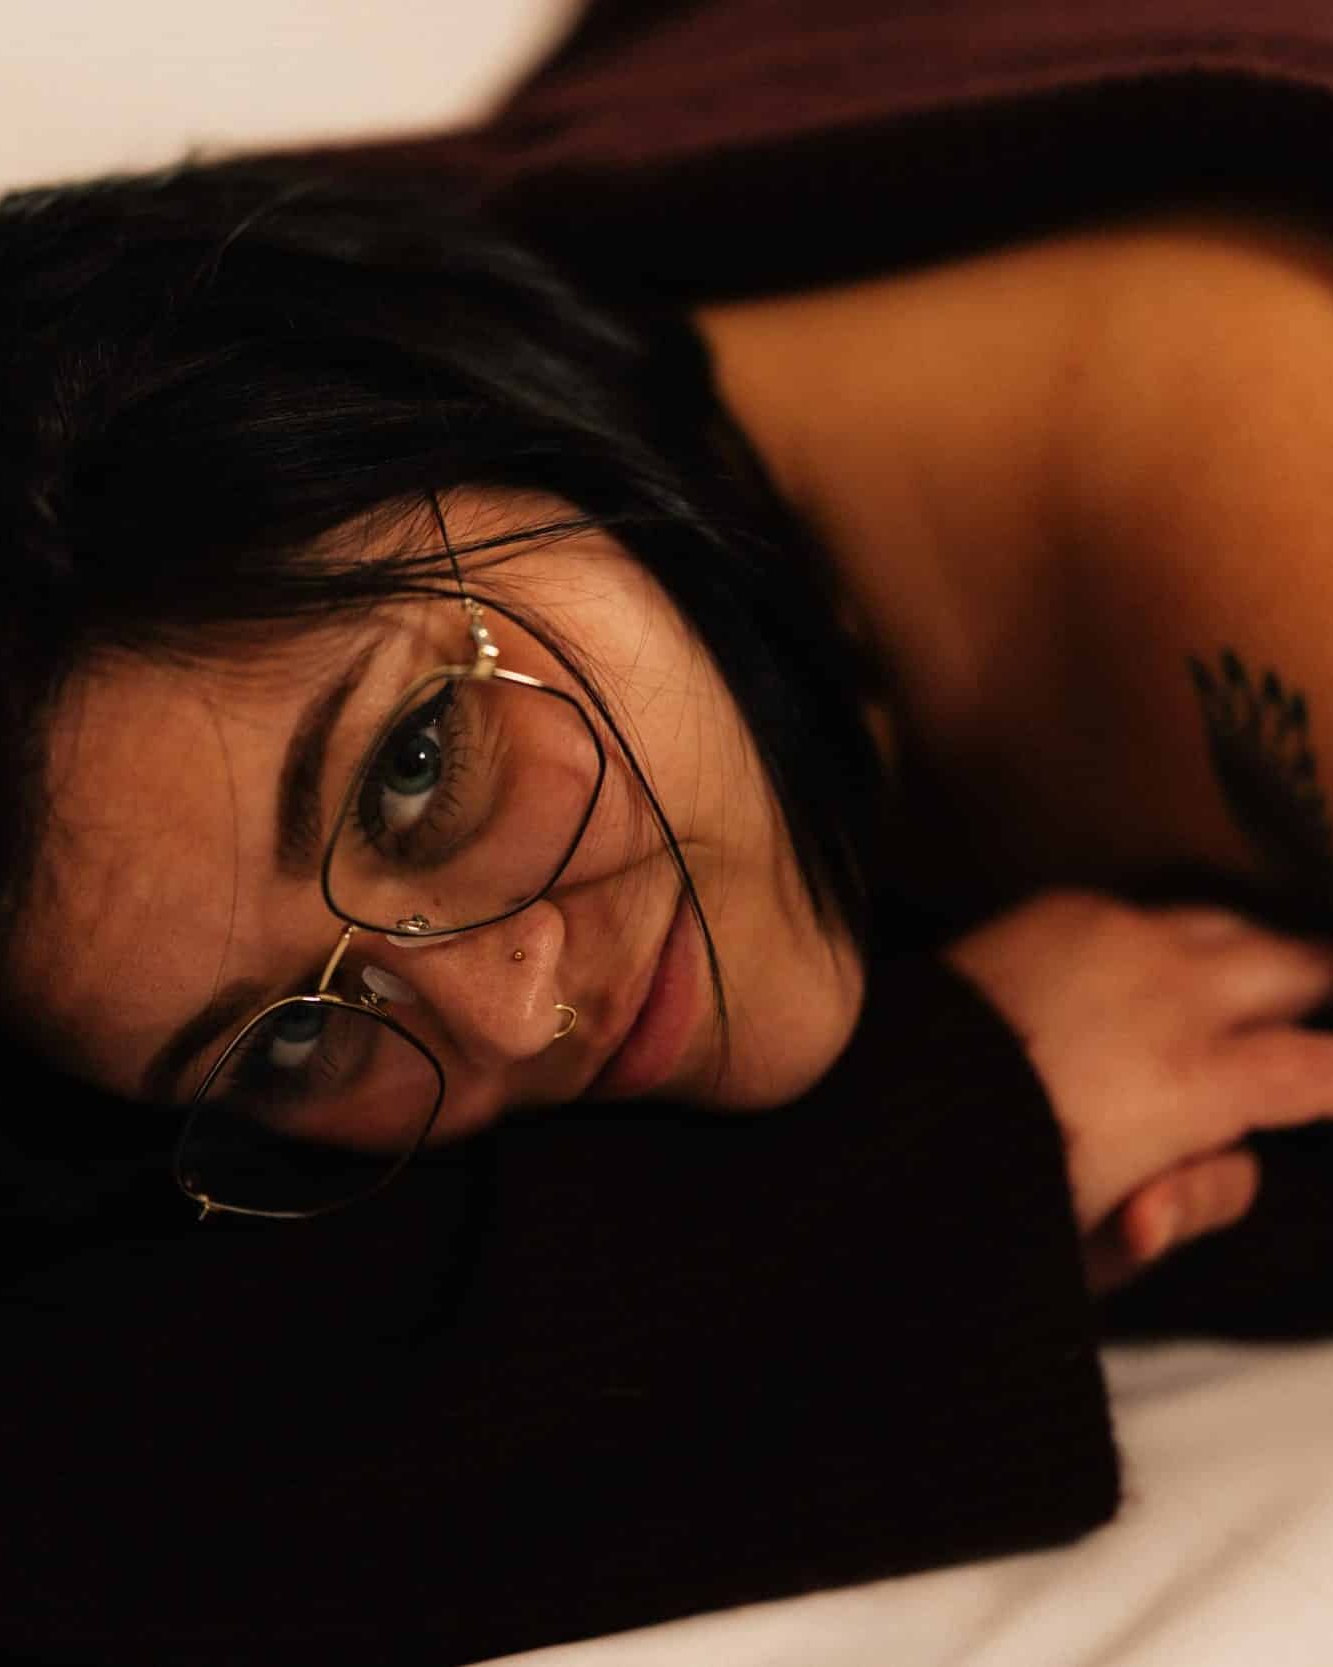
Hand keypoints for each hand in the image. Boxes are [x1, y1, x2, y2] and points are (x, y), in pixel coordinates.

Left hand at [942, 891, 1332, 1290]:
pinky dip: (1169, 933)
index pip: (1321, 1069)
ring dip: (1253, 948)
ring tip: (1274, 970)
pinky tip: (1167, 954)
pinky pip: (1142, 910)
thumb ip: (1186, 1204)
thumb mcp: (1093, 1243)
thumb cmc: (989, 1186)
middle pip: (1295, 963)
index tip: (1332, 1085)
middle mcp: (1173, 989)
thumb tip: (1179, 1203)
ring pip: (1223, 921)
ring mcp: (1116, 933)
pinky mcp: (1059, 909)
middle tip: (1323, 1000)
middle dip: (1321, 984)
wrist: (875, 1095)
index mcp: (1199, 1080)